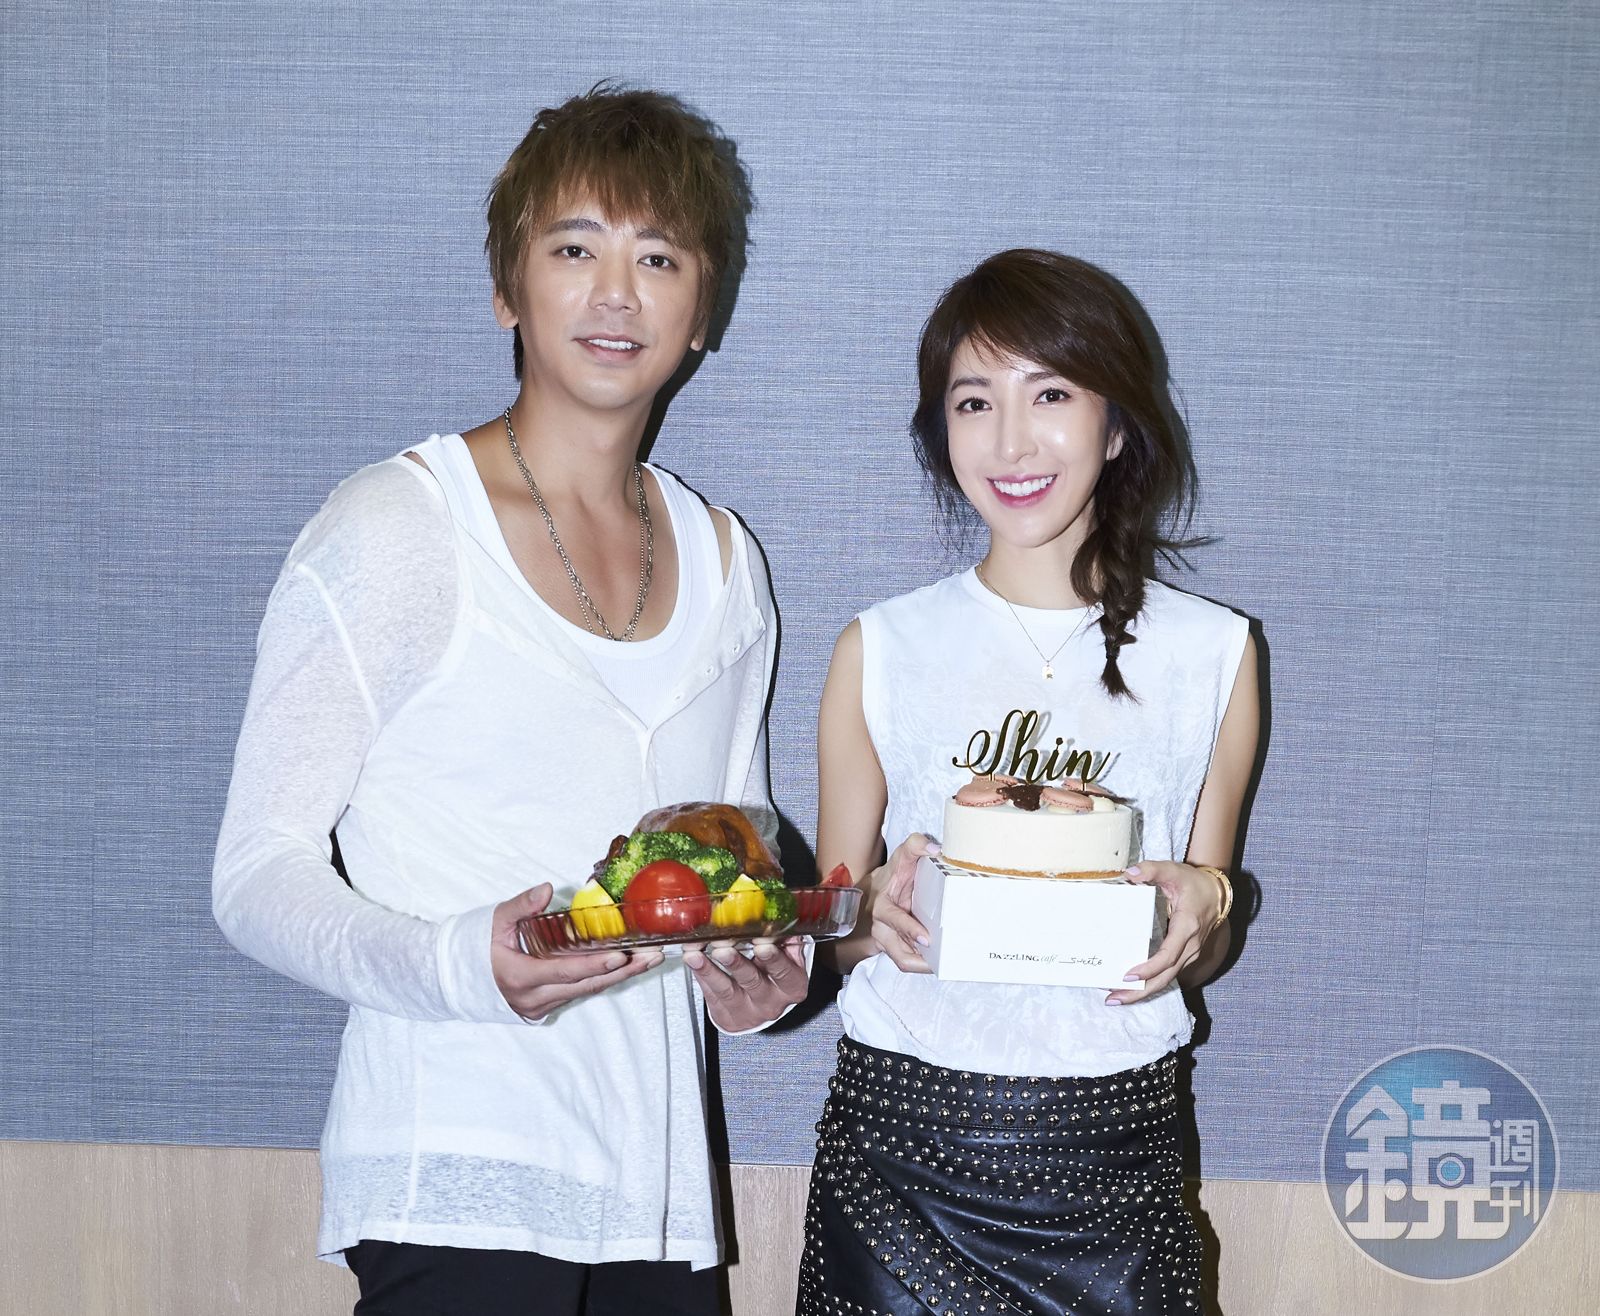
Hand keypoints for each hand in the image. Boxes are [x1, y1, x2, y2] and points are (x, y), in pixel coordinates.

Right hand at [491, 884, 662, 1021]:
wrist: (457, 977)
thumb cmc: (475, 946)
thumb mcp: (494, 921)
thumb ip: (521, 906)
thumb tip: (546, 889)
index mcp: (520, 977)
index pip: (566, 971)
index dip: (595, 964)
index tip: (622, 955)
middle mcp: (534, 998)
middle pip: (586, 986)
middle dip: (622, 971)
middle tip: (653, 956)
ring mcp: (541, 1005)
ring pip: (586, 991)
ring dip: (619, 976)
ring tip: (649, 960)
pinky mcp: (546, 1004)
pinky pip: (579, 992)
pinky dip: (602, 978)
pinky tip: (626, 966)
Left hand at [684, 938, 808, 1031]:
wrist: (762, 1007)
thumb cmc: (774, 976)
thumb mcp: (788, 960)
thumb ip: (785, 942)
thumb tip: (780, 921)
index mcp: (792, 986)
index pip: (784, 972)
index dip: (773, 958)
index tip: (762, 943)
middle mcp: (771, 1002)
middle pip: (752, 981)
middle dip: (736, 963)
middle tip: (723, 948)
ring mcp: (748, 1011)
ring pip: (726, 990)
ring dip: (709, 970)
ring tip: (695, 954)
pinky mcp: (726, 1016)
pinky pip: (711, 995)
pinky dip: (700, 975)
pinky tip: (692, 960)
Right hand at [869, 833, 938, 973]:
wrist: (882, 888)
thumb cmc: (895, 874)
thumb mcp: (903, 855)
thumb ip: (916, 845)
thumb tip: (934, 848)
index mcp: (882, 906)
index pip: (893, 920)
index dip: (909, 930)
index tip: (927, 938)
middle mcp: (882, 927)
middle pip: (899, 952)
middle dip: (920, 960)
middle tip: (943, 961)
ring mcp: (888, 940)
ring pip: (904, 961)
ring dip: (924, 966)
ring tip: (947, 964)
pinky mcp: (897, 947)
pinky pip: (909, 961)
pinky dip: (924, 964)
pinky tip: (942, 961)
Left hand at [1108, 861, 1223, 1004]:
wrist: (1217, 892)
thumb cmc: (1194, 882)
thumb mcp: (1173, 870)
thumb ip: (1151, 870)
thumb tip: (1129, 874)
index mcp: (1187, 927)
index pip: (1168, 955)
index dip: (1149, 968)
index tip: (1129, 975)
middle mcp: (1190, 946)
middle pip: (1166, 977)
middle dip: (1140, 992)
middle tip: (1113, 999)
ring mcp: (1189, 953)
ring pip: (1167, 979)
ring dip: (1143, 992)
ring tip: (1117, 998)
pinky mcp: (1185, 955)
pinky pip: (1168, 974)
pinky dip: (1150, 983)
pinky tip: (1131, 987)